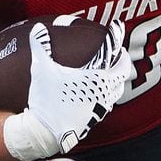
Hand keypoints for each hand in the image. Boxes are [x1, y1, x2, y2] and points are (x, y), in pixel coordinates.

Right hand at [5, 19, 132, 160]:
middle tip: (116, 56)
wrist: (44, 132)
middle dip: (122, 64)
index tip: (119, 42)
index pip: (121, 64)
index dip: (122, 51)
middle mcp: (104, 95)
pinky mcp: (93, 120)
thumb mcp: (42, 69)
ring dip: (116, 81)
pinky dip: (106, 95)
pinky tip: (96, 93)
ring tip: (109, 73)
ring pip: (116, 92)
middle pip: (123, 78)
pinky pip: (106, 104)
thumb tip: (37, 28)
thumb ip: (40, 46)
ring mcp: (100, 109)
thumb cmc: (46, 100)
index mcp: (98, 80)